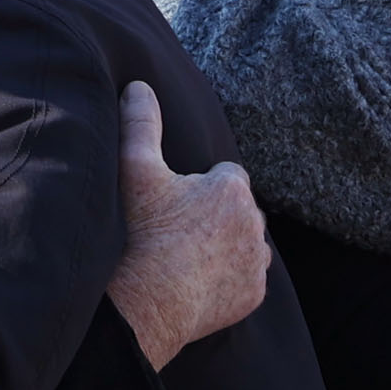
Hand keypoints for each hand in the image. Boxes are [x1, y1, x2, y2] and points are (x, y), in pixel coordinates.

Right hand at [106, 80, 269, 369]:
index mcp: (231, 187)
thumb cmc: (138, 232)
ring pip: (246, 245)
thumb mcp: (134, 170)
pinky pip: (247, 281)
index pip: (226, 177)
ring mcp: (256, 262)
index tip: (176, 204)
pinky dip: (229, 281)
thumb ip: (140, 123)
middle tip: (177, 233)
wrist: (143, 303)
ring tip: (188, 258)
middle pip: (237, 211)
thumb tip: (139, 86)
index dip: (200, 188)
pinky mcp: (254, 295)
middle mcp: (254, 222)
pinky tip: (198, 284)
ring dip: (227, 247)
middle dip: (216, 217)